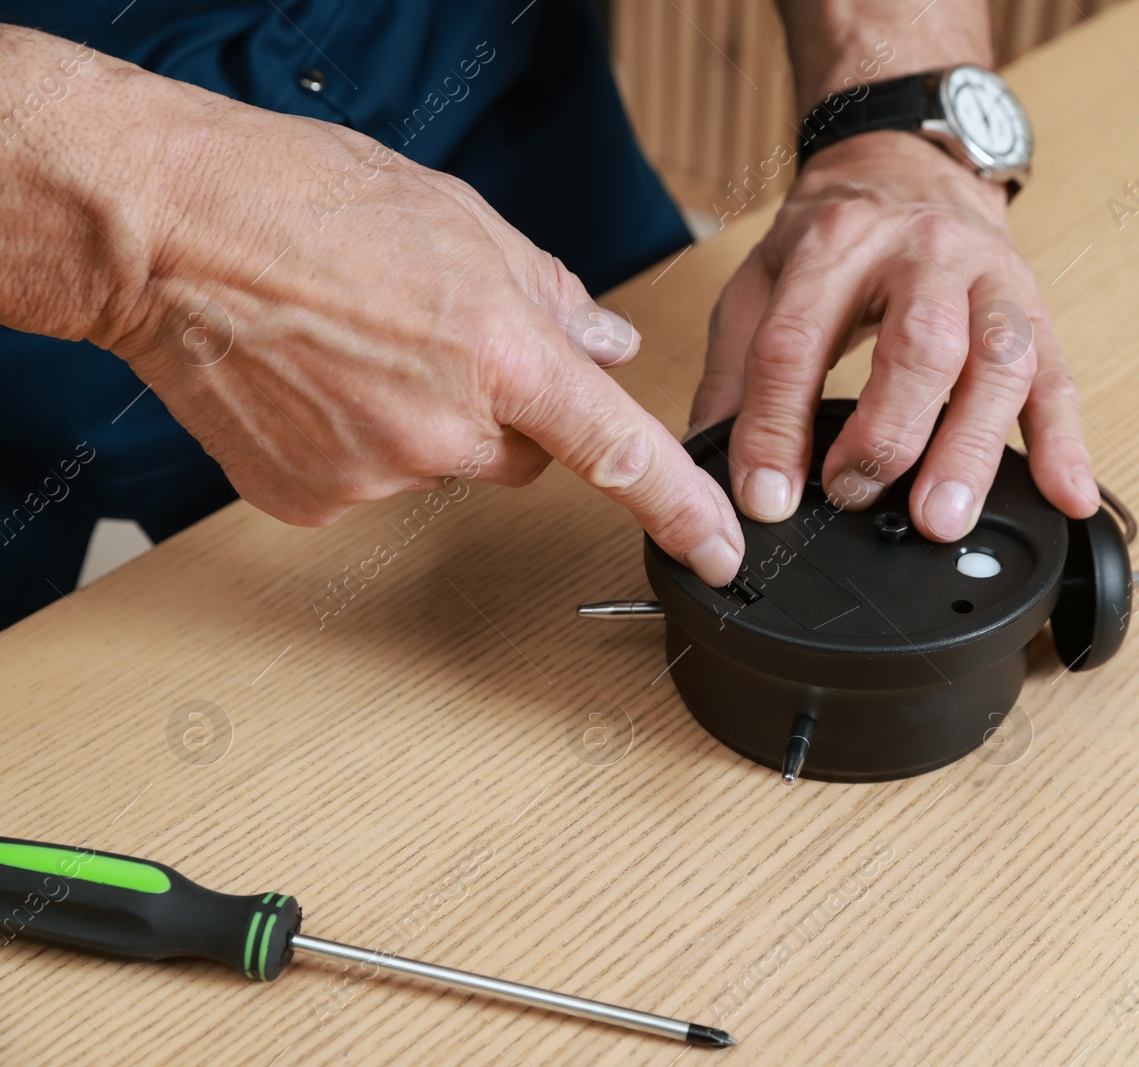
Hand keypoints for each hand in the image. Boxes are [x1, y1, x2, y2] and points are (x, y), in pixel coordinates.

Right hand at [100, 77, 743, 583]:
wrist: (164, 231)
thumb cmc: (301, 203)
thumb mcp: (459, 221)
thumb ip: (549, 295)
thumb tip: (606, 348)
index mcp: (499, 352)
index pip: (616, 450)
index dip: (678, 506)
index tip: (718, 550)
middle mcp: (445, 430)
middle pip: (521, 456)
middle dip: (501, 411)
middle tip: (433, 342)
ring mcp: (375, 476)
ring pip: (443, 468)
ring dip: (424, 422)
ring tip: (357, 347)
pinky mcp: (314, 503)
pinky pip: (373, 482)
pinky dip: (359, 443)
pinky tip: (317, 384)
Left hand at [692, 131, 1098, 539]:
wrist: (907, 162)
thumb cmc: (834, 231)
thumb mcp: (760, 279)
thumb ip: (735, 370)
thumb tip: (708, 462)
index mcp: (836, 244)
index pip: (798, 342)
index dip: (776, 427)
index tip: (767, 497)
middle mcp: (922, 254)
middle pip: (918, 346)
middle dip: (887, 435)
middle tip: (856, 500)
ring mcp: (990, 281)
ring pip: (998, 363)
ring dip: (973, 448)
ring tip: (944, 518)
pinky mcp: (1036, 312)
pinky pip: (1059, 378)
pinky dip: (1066, 444)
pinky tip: (1065, 495)